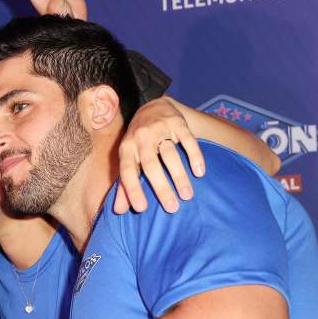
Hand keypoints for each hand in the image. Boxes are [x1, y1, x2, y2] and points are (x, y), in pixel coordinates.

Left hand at [115, 96, 206, 213]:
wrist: (152, 107)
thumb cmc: (138, 142)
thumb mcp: (128, 159)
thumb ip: (123, 185)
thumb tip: (118, 211)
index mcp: (126, 149)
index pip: (127, 171)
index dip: (132, 190)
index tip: (141, 209)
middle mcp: (141, 138)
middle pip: (151, 164)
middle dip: (161, 187)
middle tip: (172, 208)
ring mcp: (160, 129)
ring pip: (169, 154)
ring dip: (179, 176)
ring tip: (187, 196)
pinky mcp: (178, 123)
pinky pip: (188, 140)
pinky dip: (194, 156)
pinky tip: (199, 173)